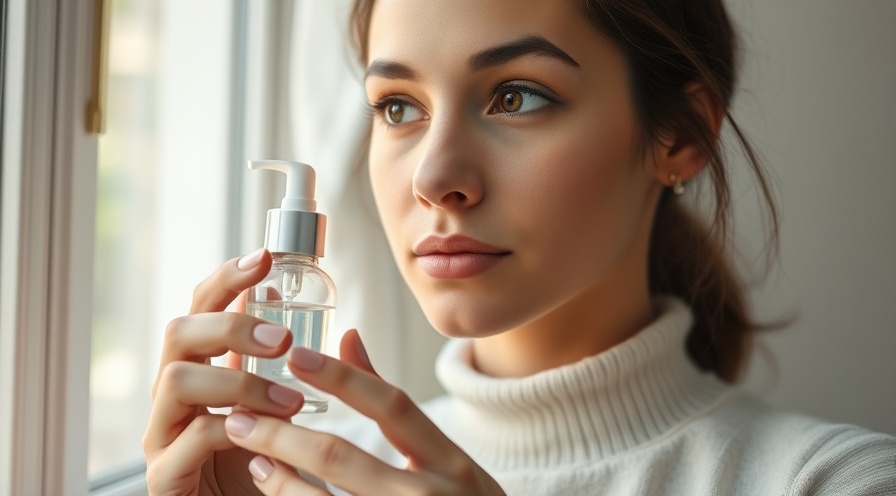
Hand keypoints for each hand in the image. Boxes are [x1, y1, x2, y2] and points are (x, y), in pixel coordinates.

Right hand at [143, 248, 304, 495]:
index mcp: (199, 369)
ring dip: (239, 382)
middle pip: (178, 333)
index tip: (263, 258)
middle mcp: (172, 396)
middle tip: (283, 340)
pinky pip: (188, 439)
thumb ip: (274, 358)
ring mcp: (161, 434)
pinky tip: (266, 438)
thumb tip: (282, 294)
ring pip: (176, 380)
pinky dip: (231, 431)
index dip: (227, 280)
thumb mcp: (272, 402)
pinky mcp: (165, 476)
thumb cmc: (259, 462)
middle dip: (231, 326)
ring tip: (291, 401)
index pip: (201, 308)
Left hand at [222, 330, 505, 495]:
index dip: (344, 379)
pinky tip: (270, 487)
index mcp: (453, 464)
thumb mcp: (446, 460)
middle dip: (283, 432)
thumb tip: (349, 338)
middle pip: (343, 456)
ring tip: (250, 453)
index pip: (394, 407)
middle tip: (241, 412)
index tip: (297, 356)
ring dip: (277, 476)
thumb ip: (395, 407)